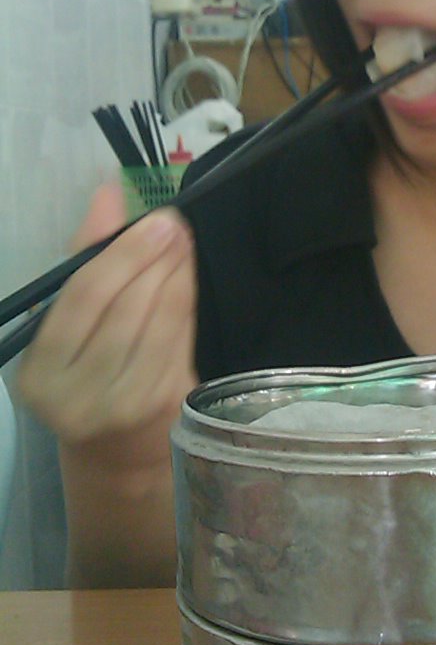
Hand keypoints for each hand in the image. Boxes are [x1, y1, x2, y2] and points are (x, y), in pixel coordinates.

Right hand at [17, 183, 198, 473]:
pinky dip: (186, 302)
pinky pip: (180, 340)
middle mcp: (75, 397)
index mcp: (41, 373)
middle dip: (154, 259)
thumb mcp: (70, 322)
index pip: (84, 299)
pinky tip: (187, 276)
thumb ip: (86, 258)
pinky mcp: (162, 407)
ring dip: (175, 275)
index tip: (153, 219)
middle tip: (173, 224)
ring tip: (182, 243)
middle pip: (125, 309)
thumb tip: (108, 193)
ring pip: (158, 324)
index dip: (122, 254)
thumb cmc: (85, 371)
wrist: (115, 451)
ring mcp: (123, 406)